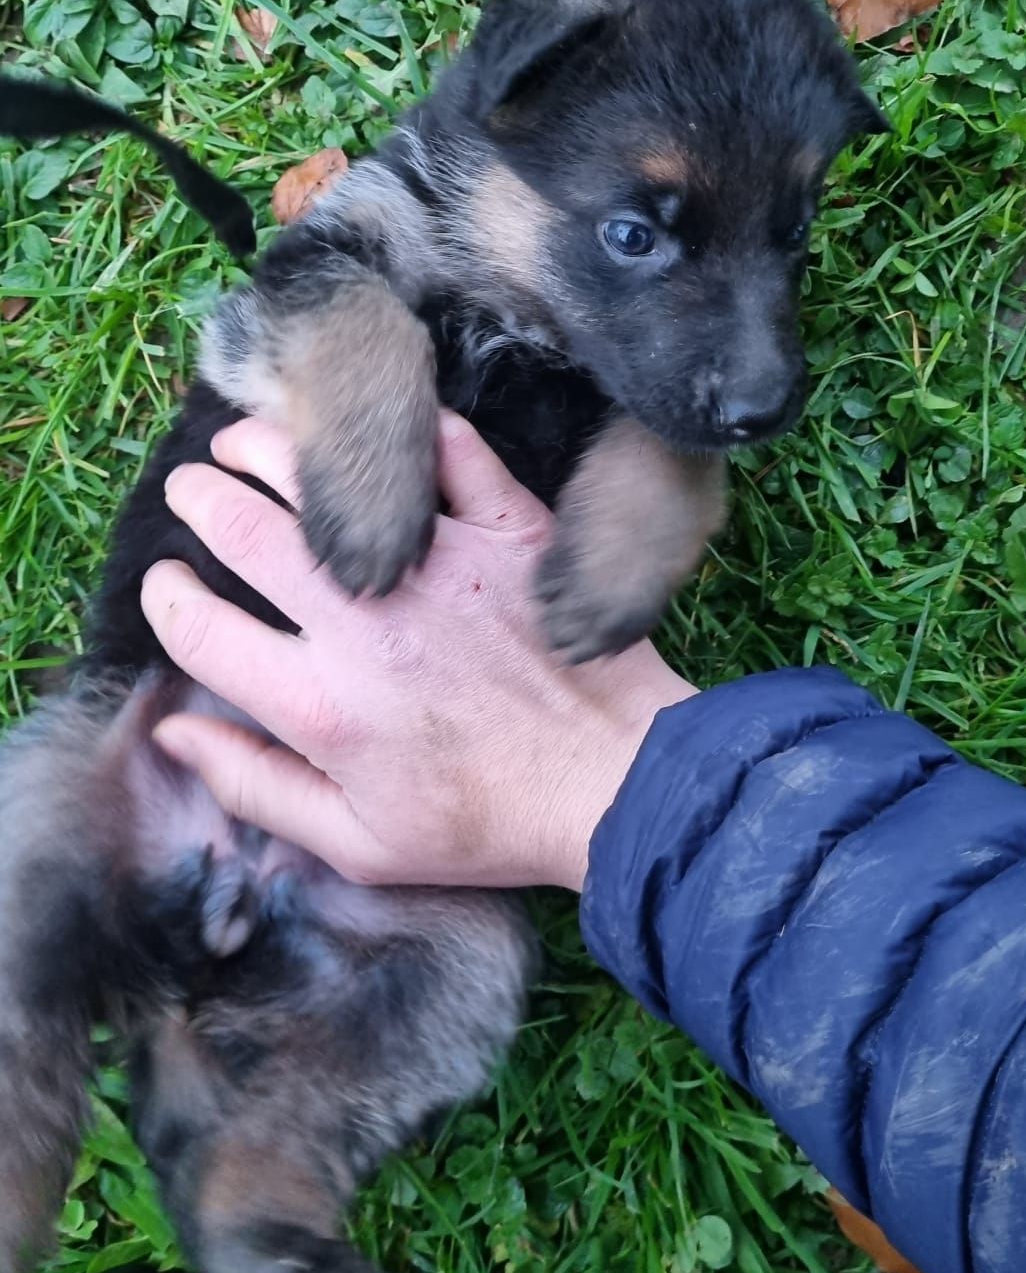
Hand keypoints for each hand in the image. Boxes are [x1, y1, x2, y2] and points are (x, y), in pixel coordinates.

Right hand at [139, 414, 695, 890]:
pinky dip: (412, 429)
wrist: (614, 786)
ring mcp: (436, 569)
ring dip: (269, 446)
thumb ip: (255, 786)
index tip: (167, 584)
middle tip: (193, 485)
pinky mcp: (505, 533)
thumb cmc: (486, 823)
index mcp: (320, 704)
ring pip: (325, 480)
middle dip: (201, 498)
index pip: (198, 629)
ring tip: (246, 438)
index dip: (164, 597)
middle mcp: (365, 625)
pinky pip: (450, 453)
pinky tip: (375, 429)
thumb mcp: (358, 844)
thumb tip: (174, 729)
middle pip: (245, 531)